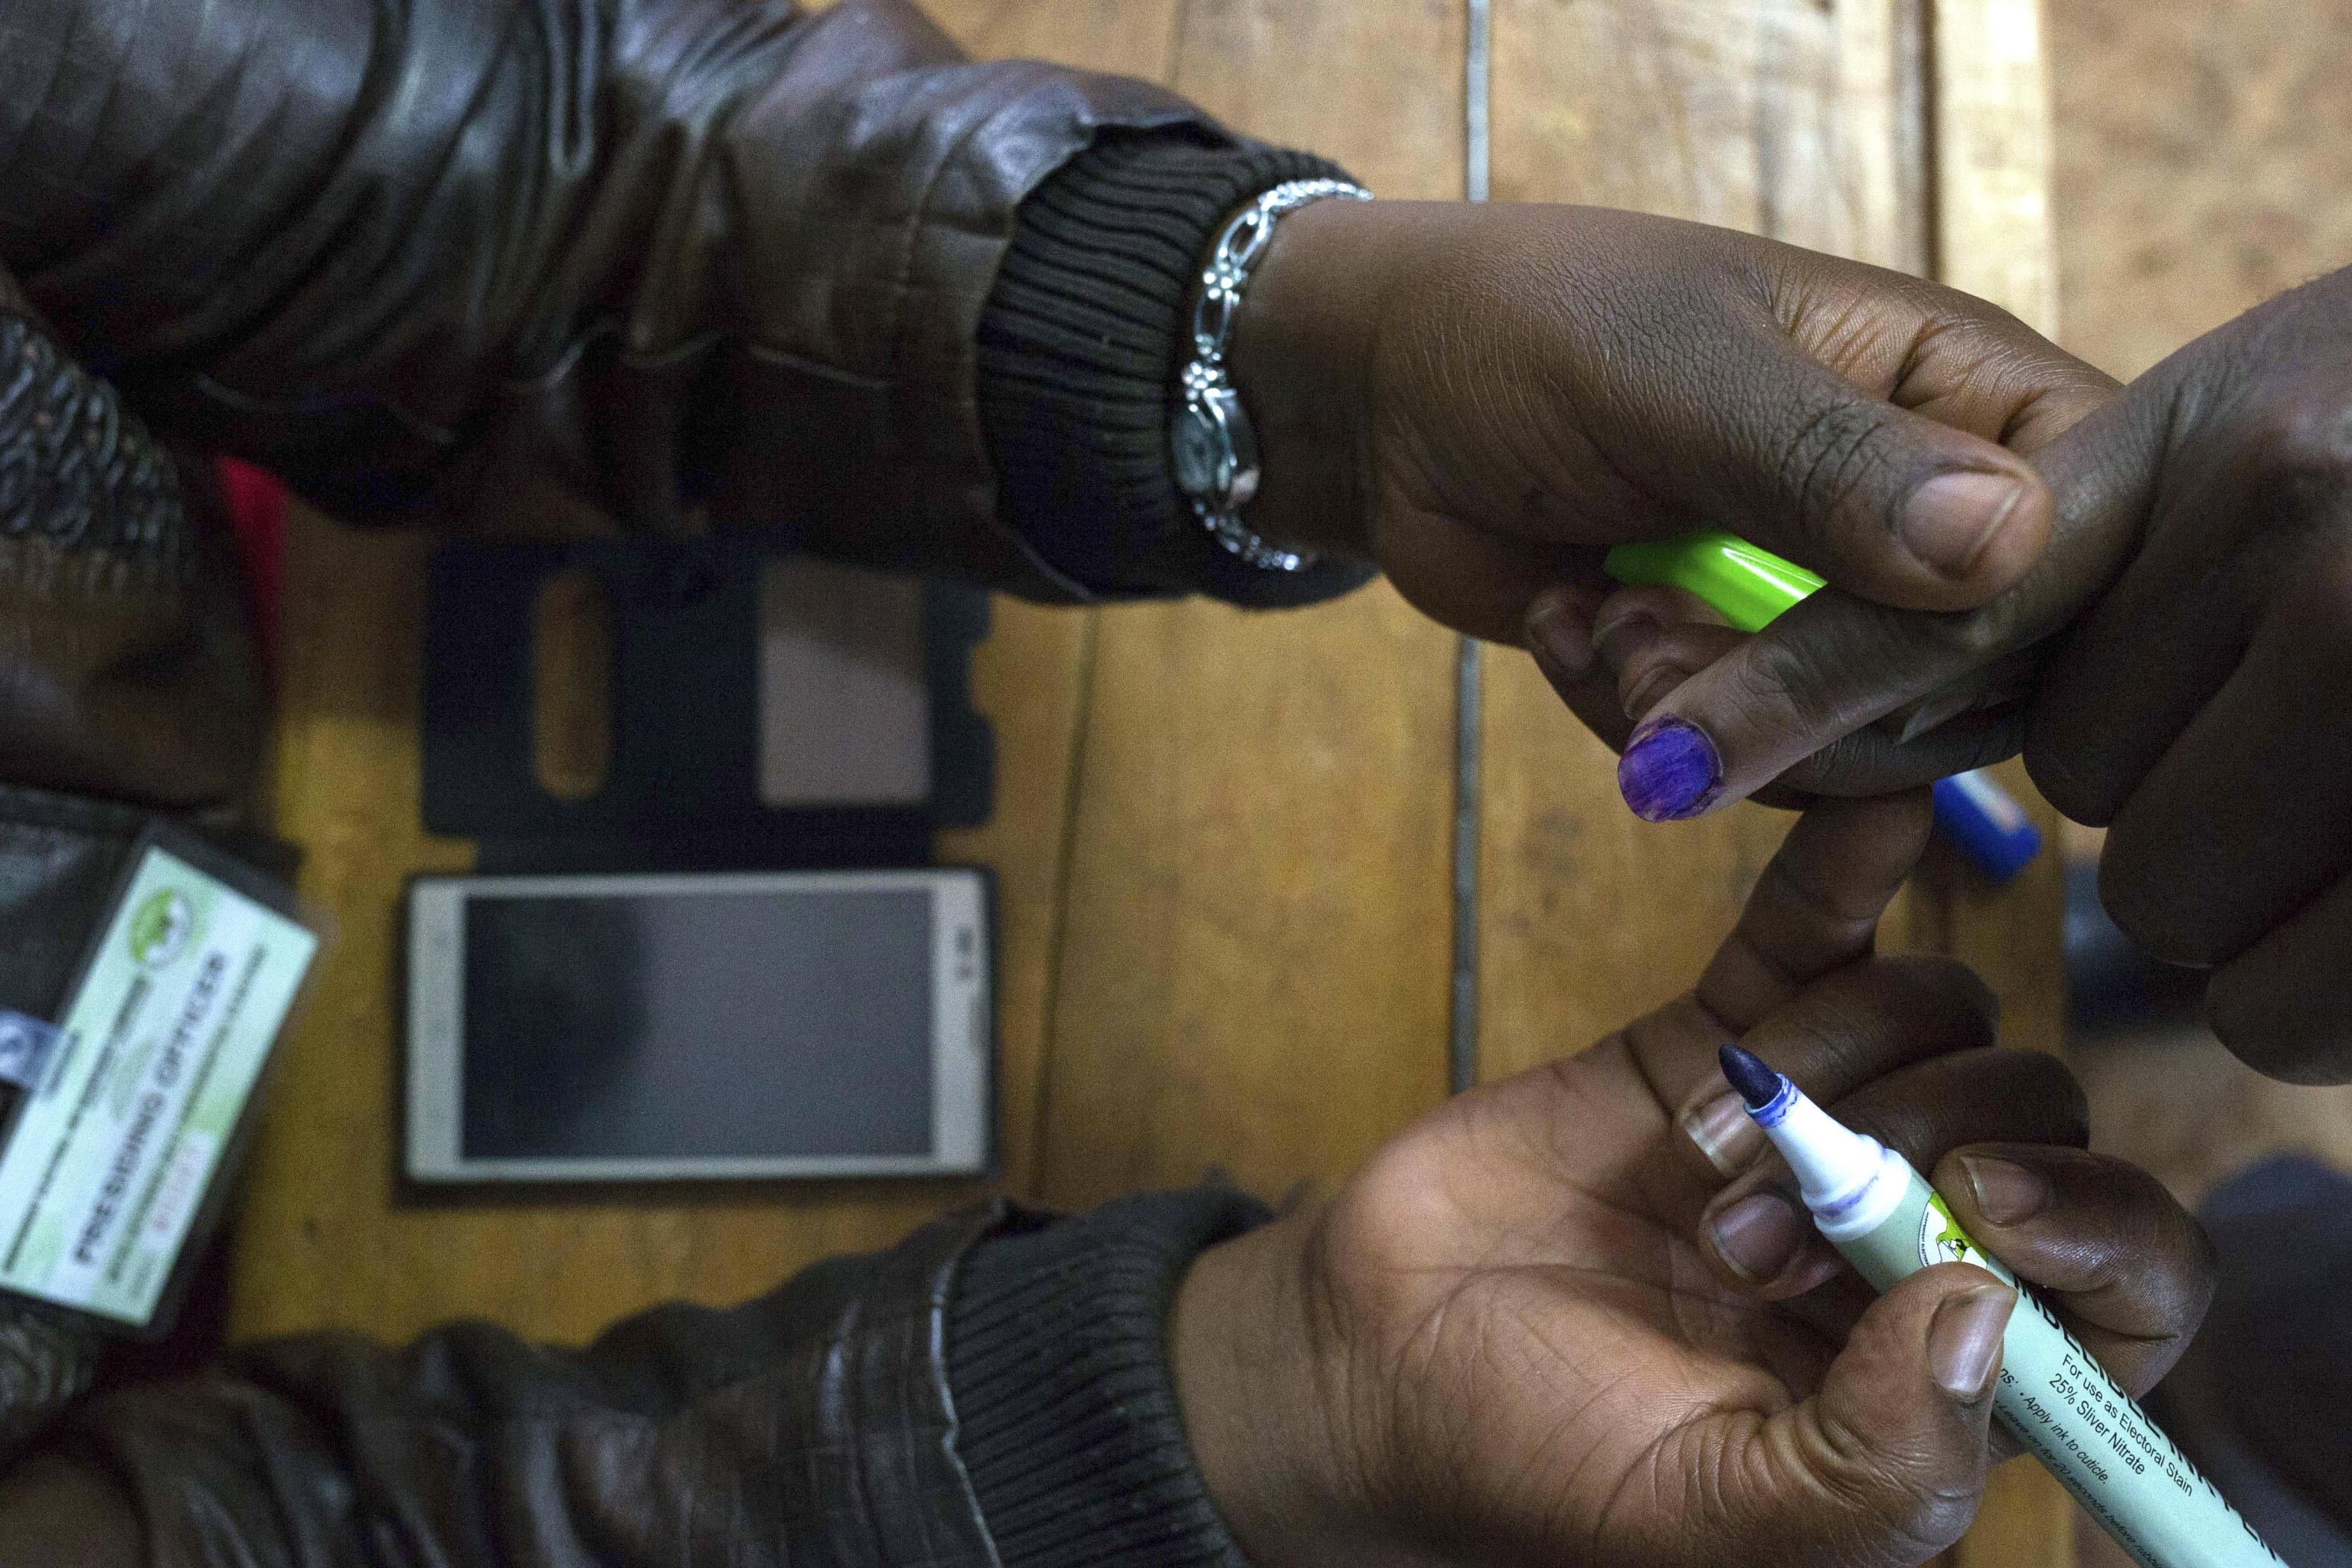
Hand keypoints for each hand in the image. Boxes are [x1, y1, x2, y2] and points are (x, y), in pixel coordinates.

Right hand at [1169, 793, 2212, 1567]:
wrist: (1367, 1361)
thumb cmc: (1540, 1471)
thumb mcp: (1723, 1521)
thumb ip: (1880, 1459)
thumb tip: (1989, 1304)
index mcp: (1939, 1382)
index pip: (2123, 1289)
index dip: (2103, 1226)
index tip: (1994, 1203)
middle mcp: (1902, 1245)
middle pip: (2025, 1123)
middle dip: (1907, 1158)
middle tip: (1748, 1240)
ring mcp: (1811, 1127)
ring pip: (1928, 1021)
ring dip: (1822, 1072)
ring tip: (1695, 1165)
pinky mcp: (1705, 1039)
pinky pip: (1807, 937)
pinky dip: (1847, 874)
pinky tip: (1878, 812)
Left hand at [1228, 200, 2113, 732]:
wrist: (1387, 403)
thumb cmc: (1528, 332)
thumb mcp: (1673, 375)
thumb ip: (1829, 457)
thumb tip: (2013, 545)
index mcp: (1967, 391)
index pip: (2086, 536)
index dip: (1989, 620)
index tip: (1840, 629)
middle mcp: (1935, 514)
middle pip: (1981, 684)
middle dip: (1800, 689)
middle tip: (1652, 632)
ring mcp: (1842, 609)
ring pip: (1860, 753)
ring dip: (1705, 715)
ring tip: (1603, 619)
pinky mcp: (1751, 682)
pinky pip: (1755, 772)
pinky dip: (1646, 729)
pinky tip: (1571, 626)